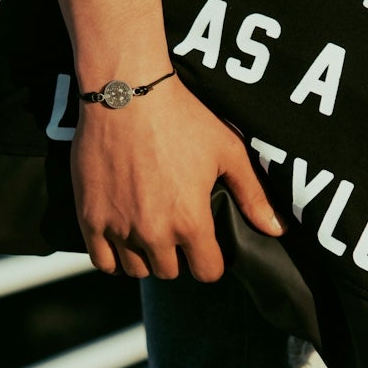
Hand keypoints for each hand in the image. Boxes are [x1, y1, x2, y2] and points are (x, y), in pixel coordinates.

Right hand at [71, 76, 283, 279]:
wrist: (126, 95)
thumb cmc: (182, 119)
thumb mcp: (227, 152)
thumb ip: (252, 195)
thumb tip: (277, 229)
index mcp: (191, 221)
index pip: (207, 272)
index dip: (211, 262)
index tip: (207, 248)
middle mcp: (154, 233)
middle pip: (169, 272)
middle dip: (177, 257)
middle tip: (176, 232)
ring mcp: (119, 228)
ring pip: (136, 270)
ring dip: (145, 258)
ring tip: (149, 234)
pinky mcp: (90, 218)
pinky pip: (102, 262)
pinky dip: (113, 257)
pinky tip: (122, 240)